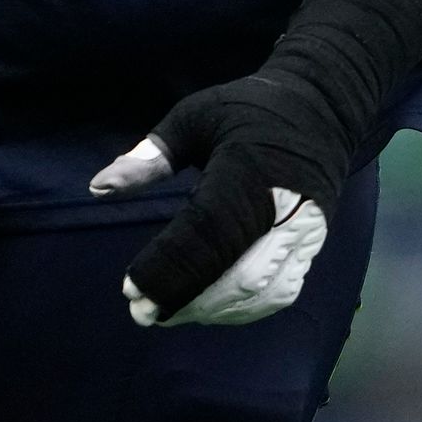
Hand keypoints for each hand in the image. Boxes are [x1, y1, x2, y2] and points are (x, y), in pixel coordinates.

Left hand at [92, 71, 349, 327]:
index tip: (129, 288)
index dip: (168, 266)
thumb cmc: (249, 108)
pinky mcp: (315, 243)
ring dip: (212, 310)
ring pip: (261, 290)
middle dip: (186, 299)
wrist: (324, 108)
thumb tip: (98, 188)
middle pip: (236, 272)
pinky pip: (282, 291)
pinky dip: (244, 310)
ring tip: (170, 313)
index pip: (206, 231)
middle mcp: (284, 204)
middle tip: (142, 312)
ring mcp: (305, 228)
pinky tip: (210, 309)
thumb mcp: (196, 116)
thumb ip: (150, 155)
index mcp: (250, 168)